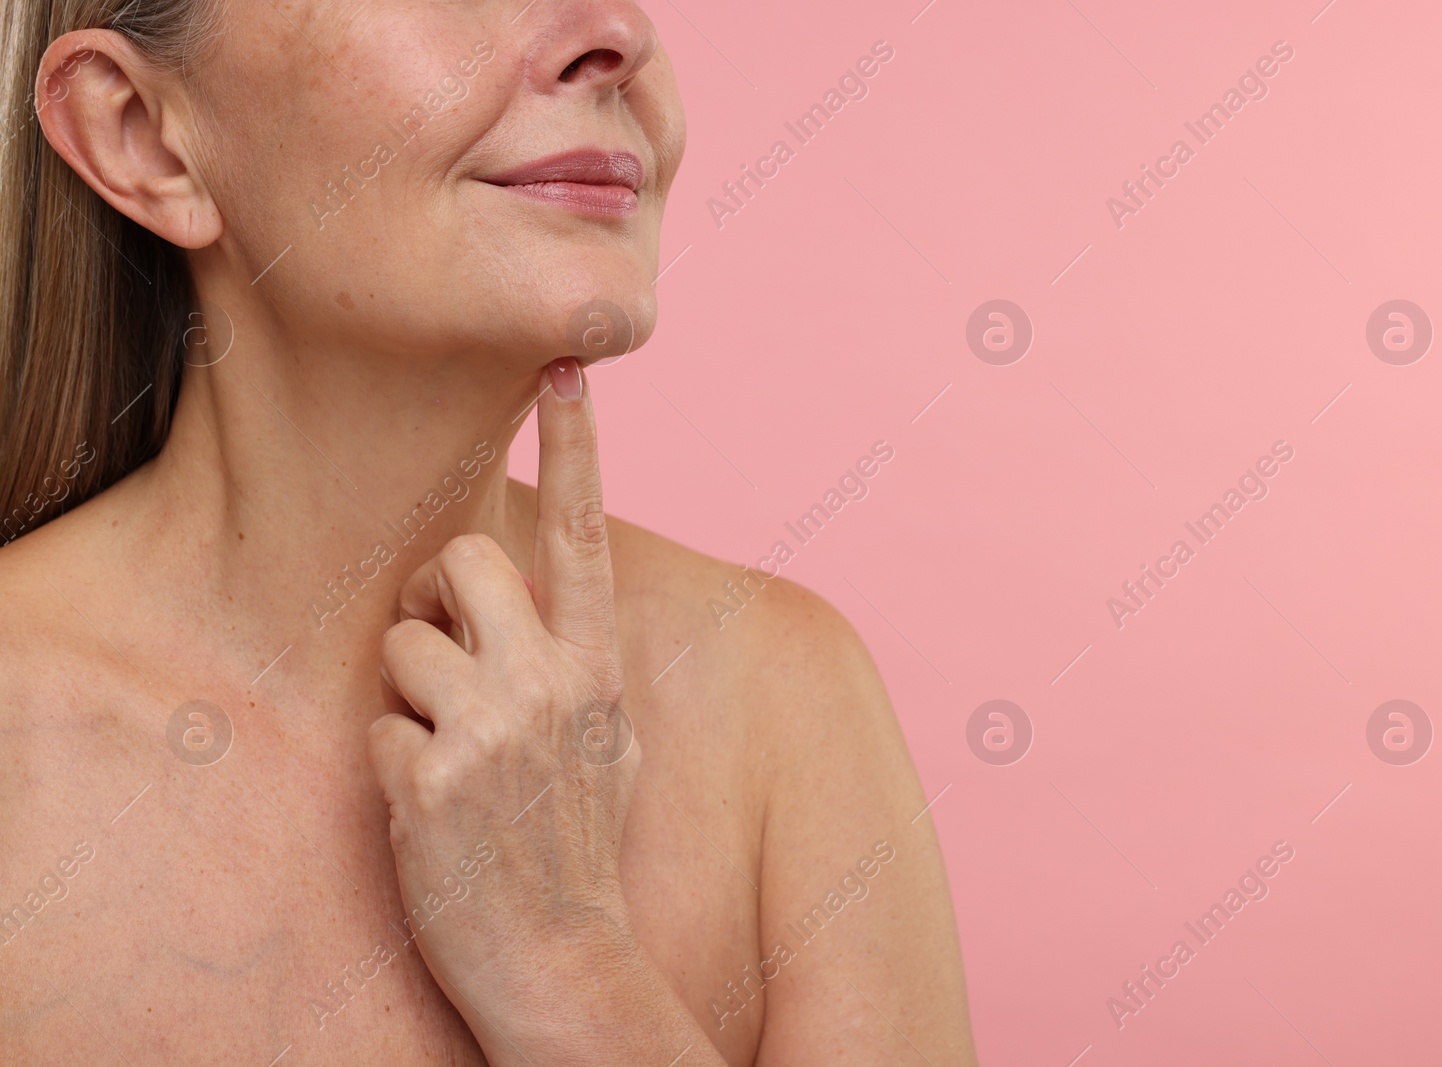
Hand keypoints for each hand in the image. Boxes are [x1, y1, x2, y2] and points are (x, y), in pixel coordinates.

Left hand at [367, 356, 645, 1060]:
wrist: (563, 960)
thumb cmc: (577, 846)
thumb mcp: (603, 741)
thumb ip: (572, 660)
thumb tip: (525, 595)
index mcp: (599, 669)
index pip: (584, 536)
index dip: (577, 448)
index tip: (565, 367)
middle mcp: (553, 684)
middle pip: (460, 562)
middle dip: (433, 599)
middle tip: (444, 660)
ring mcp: (493, 729)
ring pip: (402, 643)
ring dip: (408, 697)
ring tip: (448, 760)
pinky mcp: (431, 778)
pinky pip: (380, 725)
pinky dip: (392, 765)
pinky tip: (433, 815)